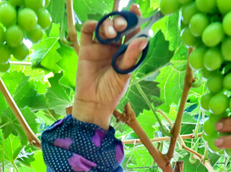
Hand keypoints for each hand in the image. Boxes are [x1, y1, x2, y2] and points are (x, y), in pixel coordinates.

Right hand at [73, 4, 147, 128]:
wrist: (93, 103)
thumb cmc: (112, 91)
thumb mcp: (124, 73)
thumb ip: (132, 55)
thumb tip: (144, 38)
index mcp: (126, 52)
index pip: (132, 32)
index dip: (134, 19)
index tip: (135, 9)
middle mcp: (114, 47)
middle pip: (118, 26)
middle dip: (121, 20)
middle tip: (122, 25)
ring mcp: (100, 47)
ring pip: (104, 26)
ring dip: (108, 24)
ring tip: (111, 33)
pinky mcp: (86, 49)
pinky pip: (87, 32)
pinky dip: (91, 25)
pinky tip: (95, 26)